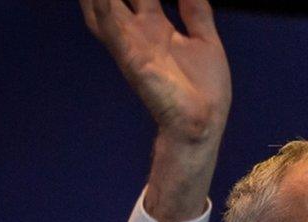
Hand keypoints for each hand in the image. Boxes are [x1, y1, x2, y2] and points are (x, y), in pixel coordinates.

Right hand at [80, 0, 230, 142]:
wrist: (204, 123)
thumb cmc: (204, 89)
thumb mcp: (204, 40)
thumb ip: (196, 11)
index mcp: (155, 25)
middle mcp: (138, 31)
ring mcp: (133, 44)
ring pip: (103, 7)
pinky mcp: (134, 60)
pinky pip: (113, 31)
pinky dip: (104, 10)